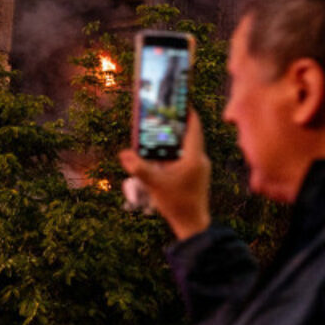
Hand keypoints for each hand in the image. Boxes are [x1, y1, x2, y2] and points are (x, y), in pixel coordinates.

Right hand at [119, 107, 211, 239]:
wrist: (192, 224)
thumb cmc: (176, 203)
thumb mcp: (154, 184)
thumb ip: (139, 167)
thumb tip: (123, 154)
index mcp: (194, 156)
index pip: (194, 126)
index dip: (187, 111)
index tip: (178, 100)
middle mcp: (200, 159)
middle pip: (190, 133)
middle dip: (177, 123)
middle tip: (164, 113)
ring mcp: (200, 167)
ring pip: (189, 145)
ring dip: (176, 137)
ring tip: (161, 130)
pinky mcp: (198, 174)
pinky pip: (188, 155)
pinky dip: (177, 150)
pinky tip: (164, 153)